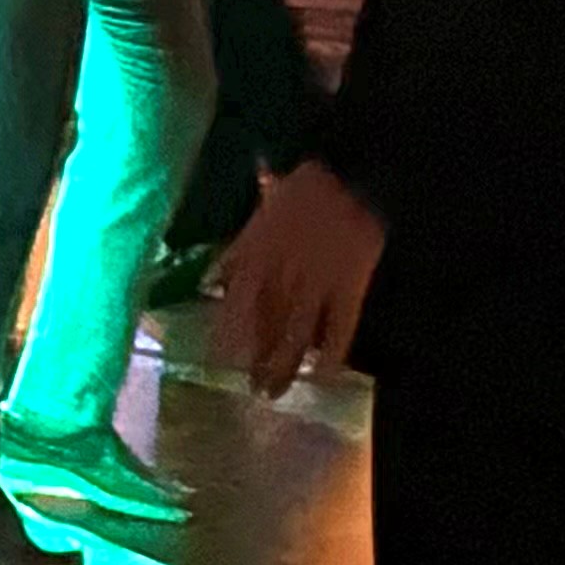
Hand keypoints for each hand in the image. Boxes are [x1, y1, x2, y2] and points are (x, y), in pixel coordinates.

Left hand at [213, 163, 382, 391]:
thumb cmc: (303, 189)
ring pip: (297, 332)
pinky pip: (341, 326)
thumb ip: (238, 251)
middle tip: (253, 390)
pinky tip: (327, 376)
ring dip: (285, 364)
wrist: (352, 173)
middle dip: (258, 358)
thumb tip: (212, 284)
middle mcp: (282, 273)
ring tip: (276, 392)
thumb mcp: (258, 215)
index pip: (236, 302)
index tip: (220, 362)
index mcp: (256, 253)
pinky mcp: (350, 285)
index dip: (228, 334)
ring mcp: (317, 281)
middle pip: (266, 325)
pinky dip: (334, 353)